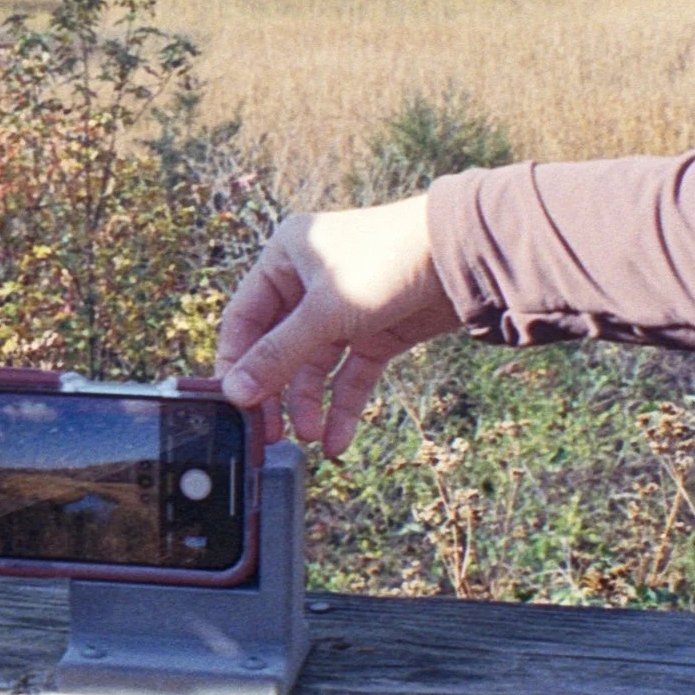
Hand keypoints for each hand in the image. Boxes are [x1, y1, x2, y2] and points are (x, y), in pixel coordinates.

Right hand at [214, 193, 460, 456]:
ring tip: (309, 437)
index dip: (236, 362)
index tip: (232, 404)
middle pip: (278, 347)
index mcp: (284, 258)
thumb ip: (278, 356)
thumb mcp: (324, 312)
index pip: (244, 318)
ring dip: (309, 403)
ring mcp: (343, 310)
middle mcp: (309, 282)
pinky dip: (342, 405)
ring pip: (314, 366)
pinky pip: (350, 374)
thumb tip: (235, 394)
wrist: (462, 254)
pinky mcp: (376, 332)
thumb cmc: (386, 261)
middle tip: (268, 432)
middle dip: (274, 391)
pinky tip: (336, 440)